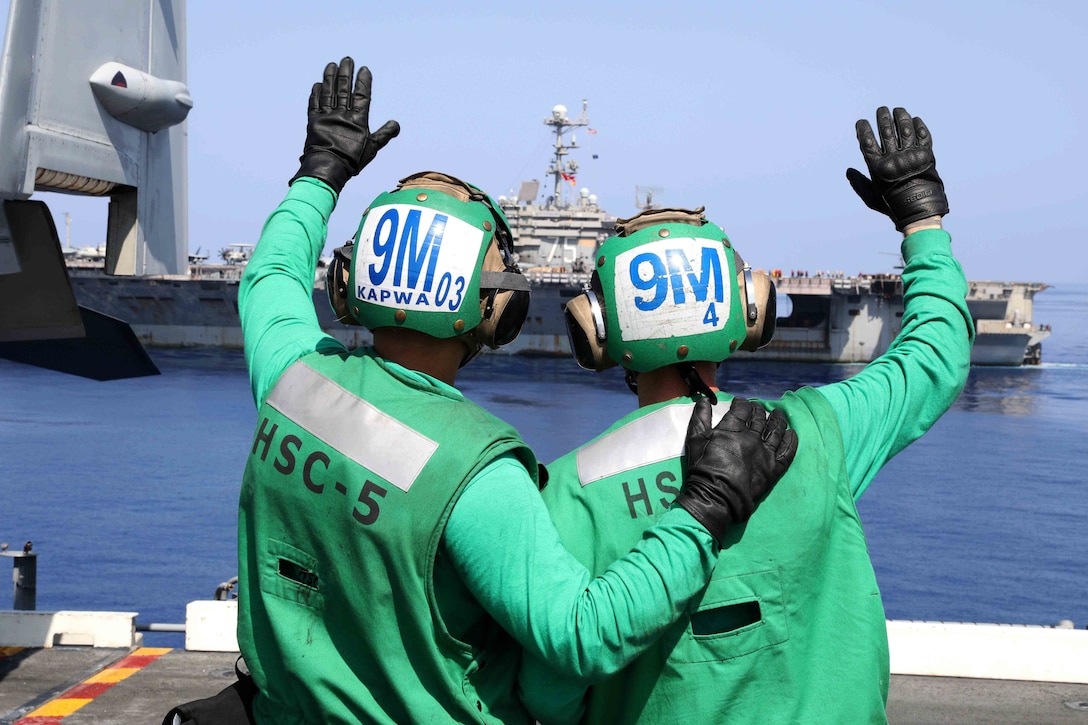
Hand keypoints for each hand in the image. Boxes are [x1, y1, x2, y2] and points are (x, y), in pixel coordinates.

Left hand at [289, 57, 400, 193]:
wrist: (328, 168)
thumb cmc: (352, 160)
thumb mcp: (372, 148)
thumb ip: (384, 134)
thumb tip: (396, 124)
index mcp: (358, 119)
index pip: (362, 95)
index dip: (363, 81)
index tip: (364, 69)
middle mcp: (342, 114)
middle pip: (343, 88)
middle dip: (345, 73)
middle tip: (347, 59)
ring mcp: (327, 116)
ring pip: (328, 92)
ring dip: (329, 77)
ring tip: (331, 65)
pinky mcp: (314, 121)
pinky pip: (314, 103)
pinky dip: (316, 93)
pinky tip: (318, 84)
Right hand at [677, 397, 797, 545]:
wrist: (716, 498)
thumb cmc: (703, 469)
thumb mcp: (695, 441)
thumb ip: (700, 418)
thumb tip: (704, 399)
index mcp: (733, 429)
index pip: (742, 408)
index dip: (742, 403)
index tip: (740, 403)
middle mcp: (752, 437)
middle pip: (760, 418)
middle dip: (758, 410)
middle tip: (758, 409)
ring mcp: (766, 453)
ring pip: (776, 431)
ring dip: (778, 420)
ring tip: (779, 414)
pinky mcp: (774, 469)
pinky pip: (787, 452)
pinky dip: (791, 441)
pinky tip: (792, 434)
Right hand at [846, 106, 947, 231]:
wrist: (918, 210)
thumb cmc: (891, 205)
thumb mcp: (871, 197)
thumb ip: (859, 183)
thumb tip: (848, 171)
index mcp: (878, 167)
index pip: (867, 142)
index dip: (863, 129)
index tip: (861, 122)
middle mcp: (894, 159)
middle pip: (886, 131)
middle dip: (882, 117)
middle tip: (881, 110)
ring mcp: (911, 156)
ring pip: (905, 129)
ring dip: (900, 116)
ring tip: (898, 110)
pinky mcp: (927, 155)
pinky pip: (923, 135)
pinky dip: (919, 125)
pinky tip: (914, 120)